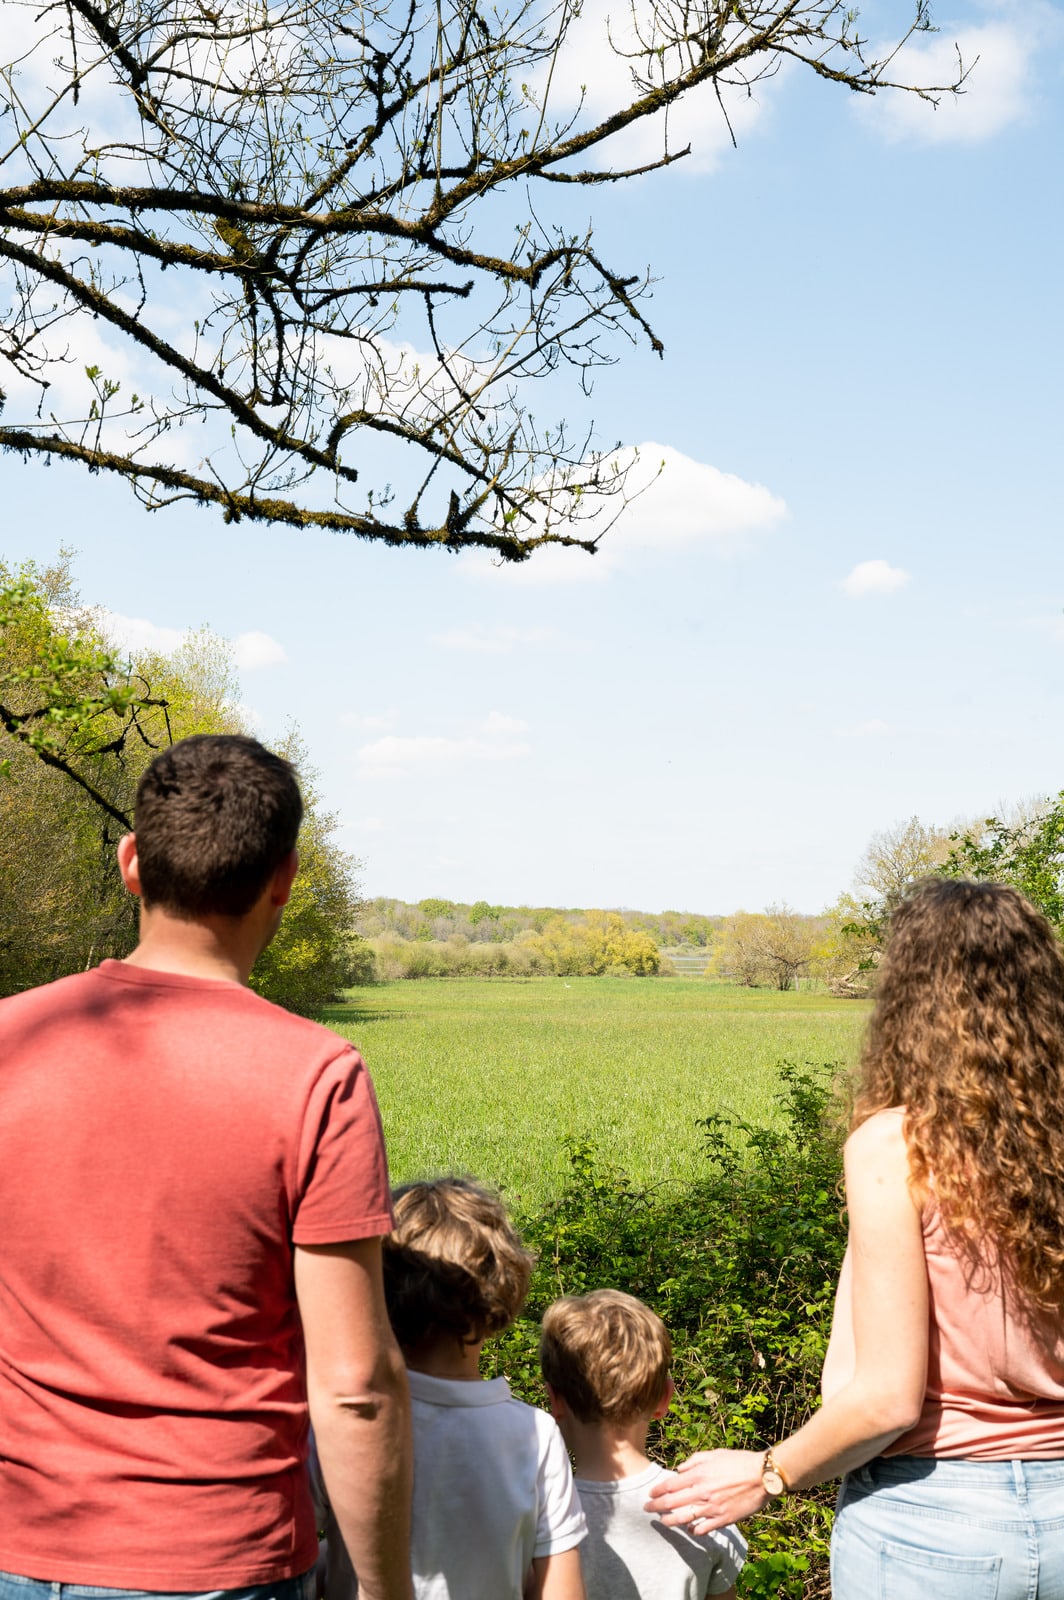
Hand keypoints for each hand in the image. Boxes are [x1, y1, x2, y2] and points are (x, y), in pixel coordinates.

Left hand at [644, 1449, 768, 1532]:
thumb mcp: (714, 1454)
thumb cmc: (739, 1462)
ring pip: (683, 1518)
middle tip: (646, 1510)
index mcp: (699, 1474)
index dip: (656, 1491)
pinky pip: (703, 1529)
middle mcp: (702, 1492)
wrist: (763, 1476)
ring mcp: (712, 1508)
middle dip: (656, 1507)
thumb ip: (694, 1461)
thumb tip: (678, 1469)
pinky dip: (693, 1530)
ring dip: (669, 1521)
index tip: (649, 1495)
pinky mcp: (723, 1520)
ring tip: (662, 1522)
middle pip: (671, 1503)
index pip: (670, 1485)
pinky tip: (689, 1530)